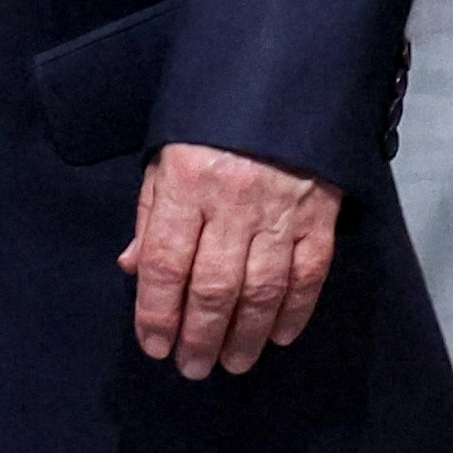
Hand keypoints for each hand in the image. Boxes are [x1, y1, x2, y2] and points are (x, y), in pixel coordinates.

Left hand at [121, 141, 341, 376]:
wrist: (281, 84)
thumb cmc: (209, 126)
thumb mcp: (166, 158)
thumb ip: (151, 215)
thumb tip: (134, 269)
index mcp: (184, 184)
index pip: (164, 261)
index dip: (156, 310)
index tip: (154, 345)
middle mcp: (230, 203)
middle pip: (212, 286)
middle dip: (199, 335)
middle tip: (191, 368)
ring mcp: (278, 212)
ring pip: (261, 289)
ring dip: (245, 335)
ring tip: (231, 363)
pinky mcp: (318, 217)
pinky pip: (307, 275)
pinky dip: (295, 311)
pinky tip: (280, 337)